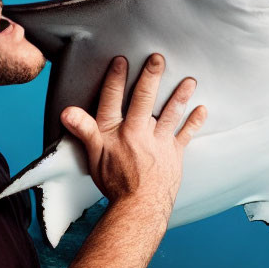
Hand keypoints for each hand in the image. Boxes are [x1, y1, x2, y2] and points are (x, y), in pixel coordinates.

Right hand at [59, 54, 205, 221]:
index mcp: (115, 132)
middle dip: (150, 77)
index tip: (121, 60)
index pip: (112, 99)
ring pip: (170, 113)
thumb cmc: (114, 182)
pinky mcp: (174, 153)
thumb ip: (83, 130)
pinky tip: (202, 109)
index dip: (116, 79)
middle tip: (157, 58)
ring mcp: (158, 142)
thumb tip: (67, 112)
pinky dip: (195, 122)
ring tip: (189, 80)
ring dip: (180, 95)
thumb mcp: (93, 156)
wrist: (138, 209)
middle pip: (144, 99)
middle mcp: (137, 133)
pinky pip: (187, 134)